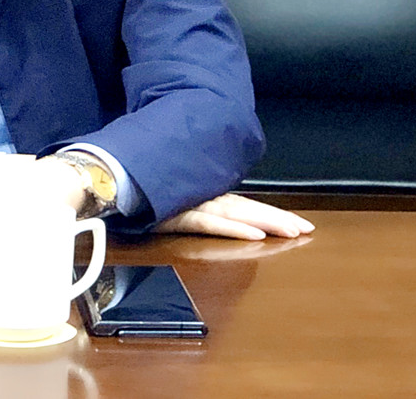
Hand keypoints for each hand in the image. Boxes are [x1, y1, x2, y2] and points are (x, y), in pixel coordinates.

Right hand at [154, 193, 314, 240]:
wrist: (109, 180)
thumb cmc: (138, 191)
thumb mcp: (170, 200)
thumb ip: (191, 205)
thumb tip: (216, 214)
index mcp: (202, 194)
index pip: (243, 205)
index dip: (271, 213)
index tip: (298, 224)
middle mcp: (201, 196)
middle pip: (246, 208)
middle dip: (278, 218)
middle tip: (307, 229)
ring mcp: (190, 204)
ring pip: (235, 213)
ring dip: (265, 222)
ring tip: (290, 231)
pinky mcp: (177, 213)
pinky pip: (209, 222)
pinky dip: (233, 227)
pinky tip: (254, 235)